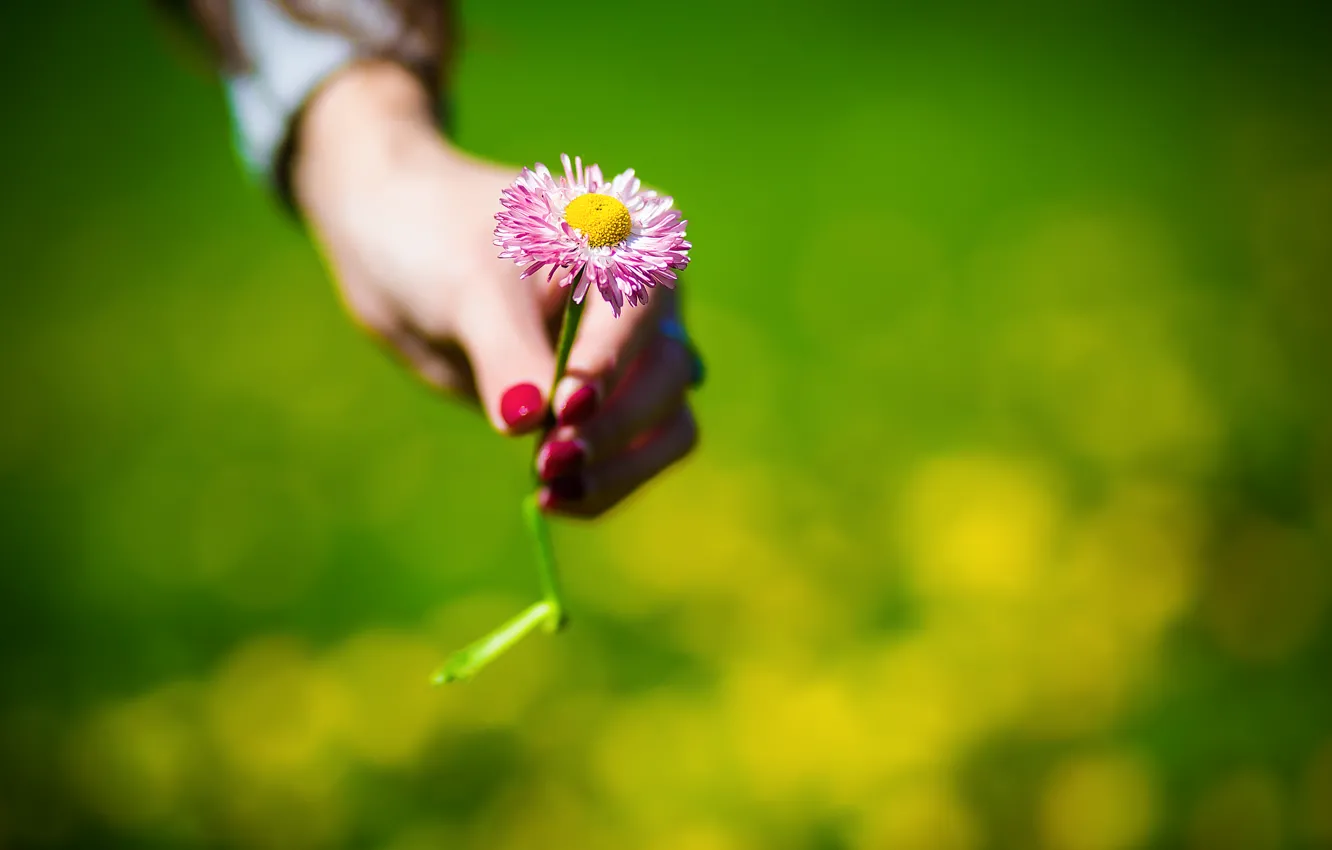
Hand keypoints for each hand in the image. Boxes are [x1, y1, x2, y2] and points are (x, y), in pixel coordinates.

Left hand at [293, 62, 697, 516]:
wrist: (398, 249)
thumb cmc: (438, 240)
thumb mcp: (469, 289)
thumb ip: (506, 352)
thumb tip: (529, 419)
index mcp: (629, 241)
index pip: (641, 315)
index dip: (608, 366)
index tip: (564, 410)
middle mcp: (648, 300)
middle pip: (667, 379)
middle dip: (612, 428)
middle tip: (547, 462)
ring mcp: (633, 355)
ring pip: (668, 427)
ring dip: (620, 469)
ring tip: (551, 489)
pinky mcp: (607, 404)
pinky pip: (631, 455)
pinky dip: (601, 482)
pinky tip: (549, 497)